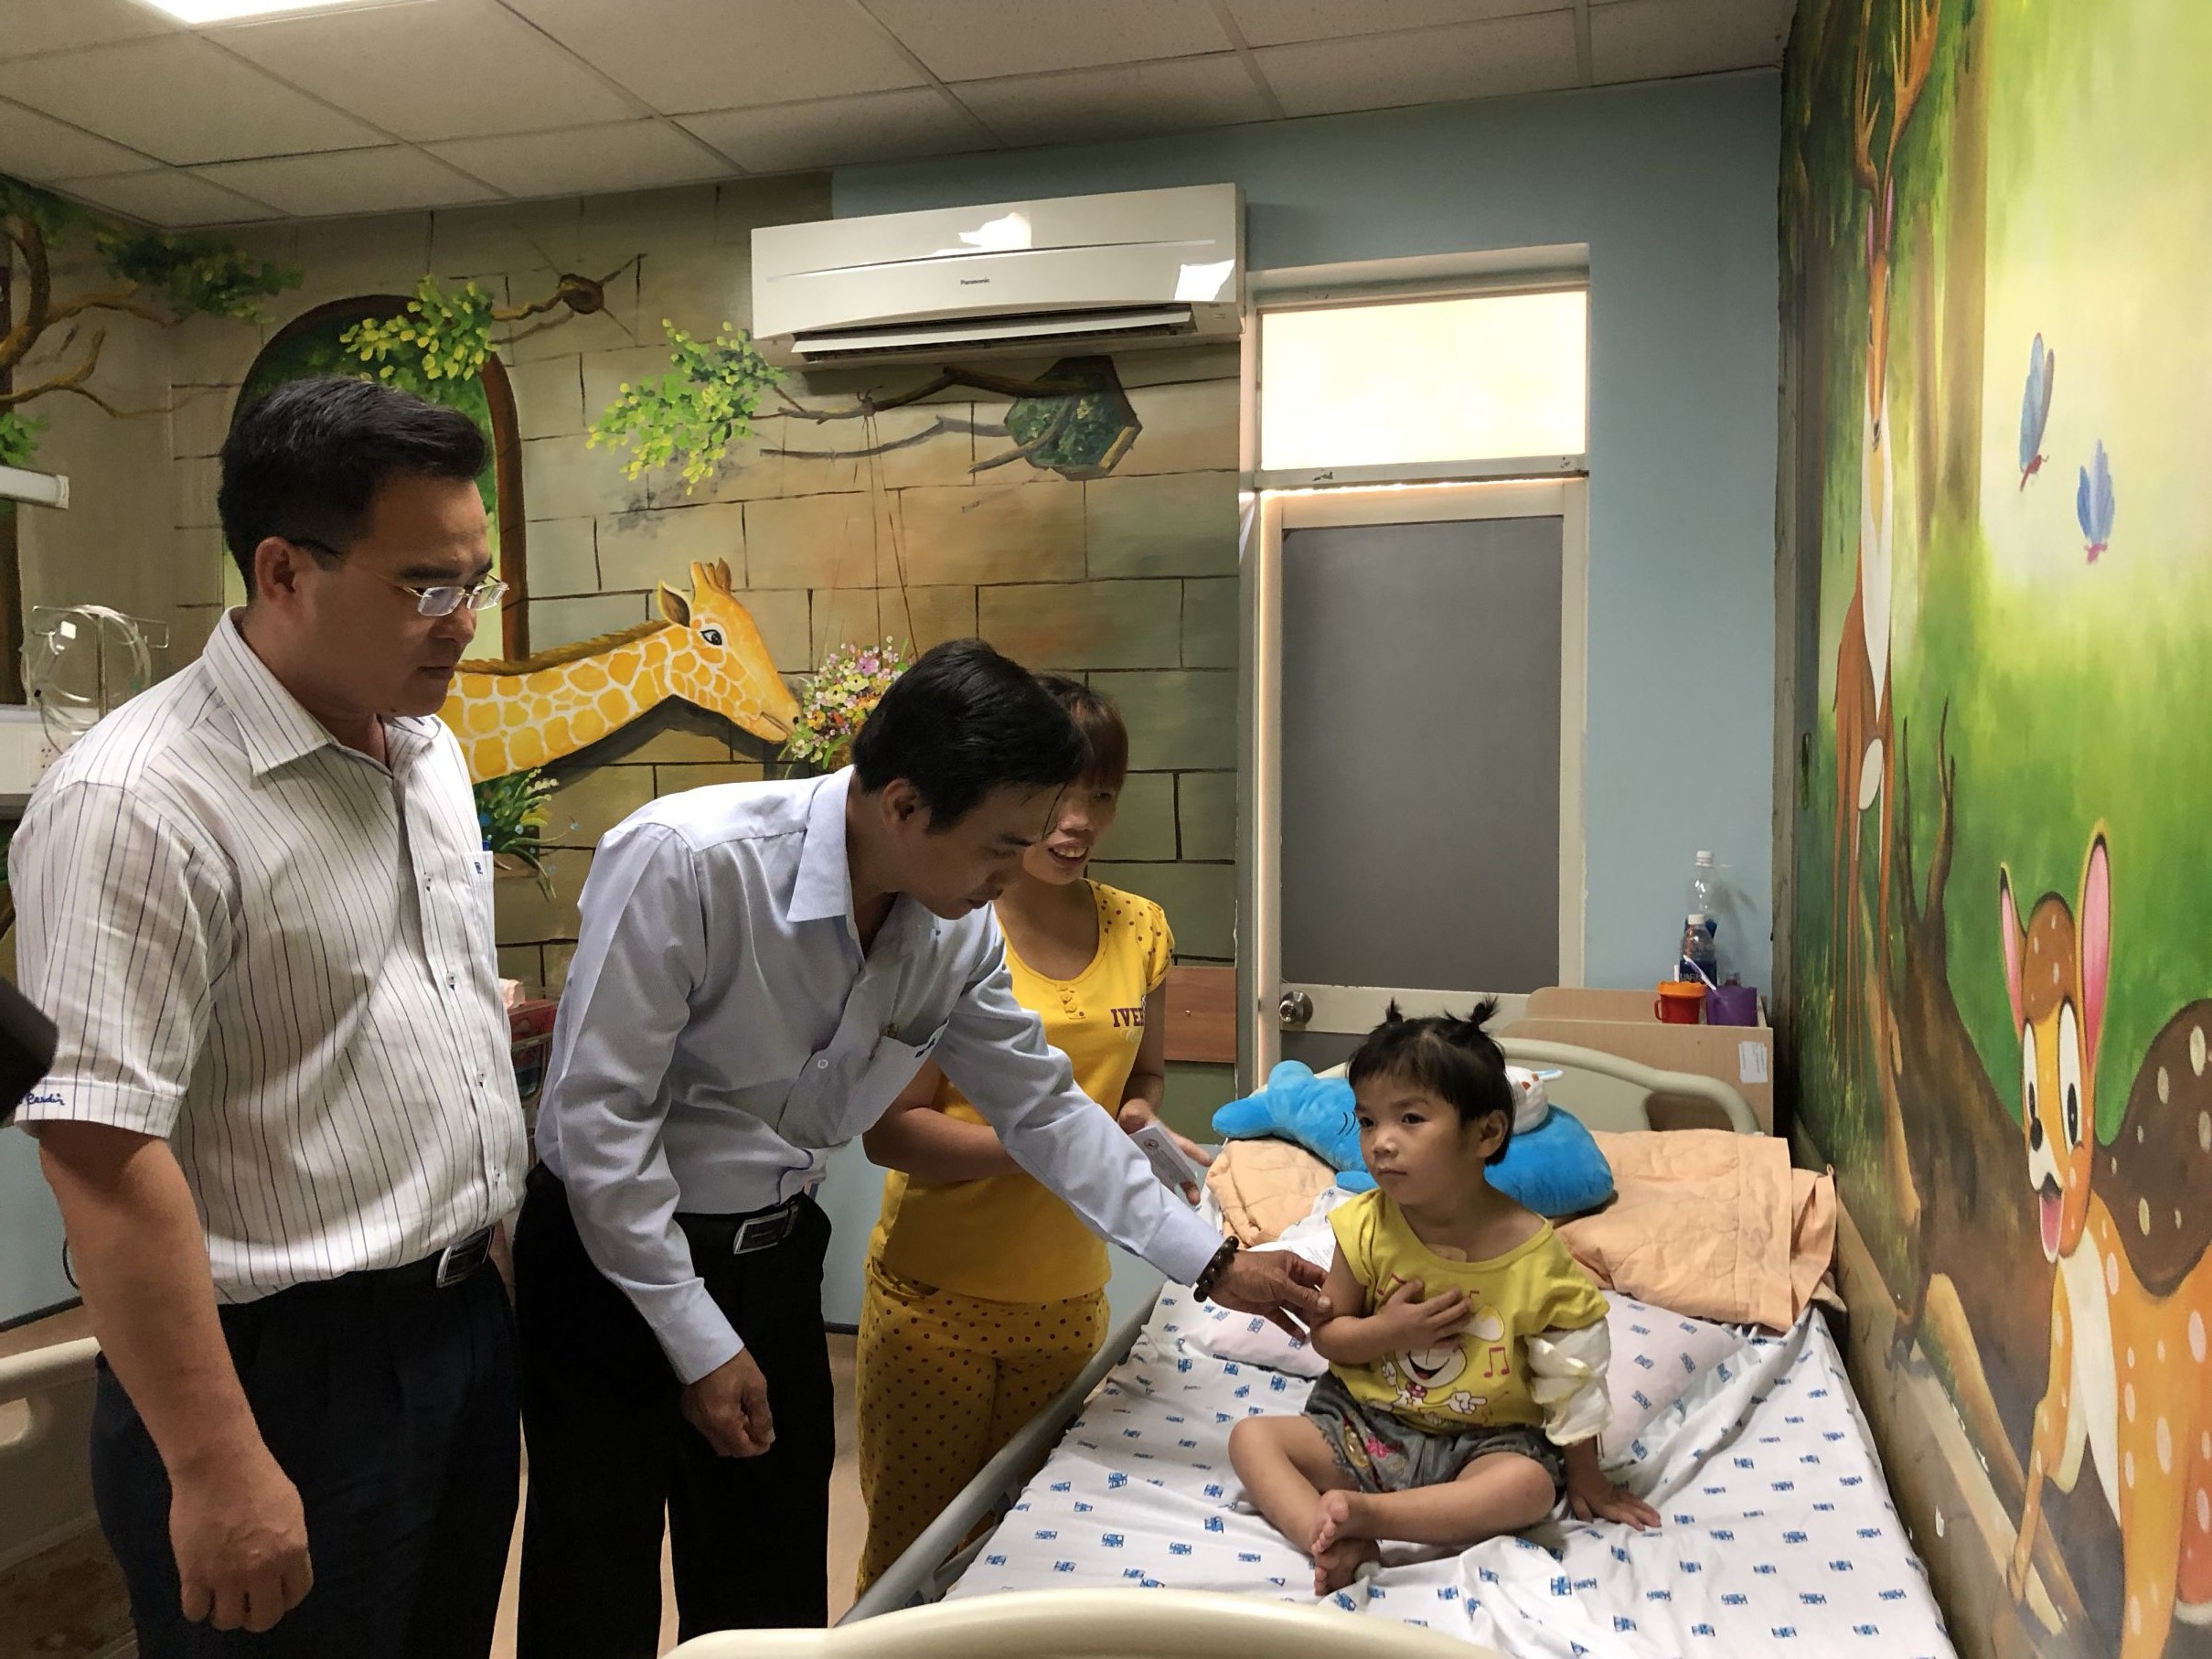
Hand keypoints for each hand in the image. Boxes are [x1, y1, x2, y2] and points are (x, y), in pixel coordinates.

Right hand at [169, 1448, 312, 1632]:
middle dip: (258, 1615)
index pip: (296, 1594)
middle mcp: (261, 1571)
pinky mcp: (193, 1574)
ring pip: (228, 1620)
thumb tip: (283, 1565)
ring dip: (227, 1613)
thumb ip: (289, 1543)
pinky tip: (200, 1593)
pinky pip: (195, 1611)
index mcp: (292, 1552)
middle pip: (264, 1618)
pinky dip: (198, 1608)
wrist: (218, 1465)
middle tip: (249, 1604)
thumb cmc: (259, 1478)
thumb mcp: (291, 1510)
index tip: (276, 1593)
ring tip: (222, 1598)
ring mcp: (225, 1575)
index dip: (286, 1597)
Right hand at [682, 1348, 774, 1457]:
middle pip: (727, 1449)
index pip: (741, 1449)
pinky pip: (706, 1429)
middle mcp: (704, 1426)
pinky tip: (729, 1408)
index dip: (757, 1448)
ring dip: (732, 1435)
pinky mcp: (688, 1410)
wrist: (702, 1343)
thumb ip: (762, 1416)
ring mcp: (694, 1419)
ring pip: (715, 1440)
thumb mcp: (756, 1386)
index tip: (768, 1438)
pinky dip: (720, 1426)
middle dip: (744, 1443)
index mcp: (722, 1421)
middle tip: (756, 1424)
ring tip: (743, 1414)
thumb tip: (767, 1438)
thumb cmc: (733, 1363)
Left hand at [1118, 1106, 1210, 1202]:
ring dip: (1174, 1195)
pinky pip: (1151, 1186)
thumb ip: (1134, 1114)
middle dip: (1189, 1186)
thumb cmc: (1135, 1117)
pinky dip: (1154, 1197)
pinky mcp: (1142, 1174)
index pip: (1183, 1146)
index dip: (1195, 1153)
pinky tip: (1154, 1210)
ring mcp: (1154, 1166)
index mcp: (1167, 1140)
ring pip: (1168, 1182)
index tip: (1209, 1161)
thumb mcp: (1135, 1113)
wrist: (1121, 1125)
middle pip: (1180, 1171)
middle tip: (1195, 1200)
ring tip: (1176, 1212)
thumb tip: (1133, 1116)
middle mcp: (1164, 1155)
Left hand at [1205, 1249, 1330, 1339]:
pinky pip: (1283, 1318)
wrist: (1219, 1279)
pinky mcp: (1267, 1307)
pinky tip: (1303, 1339)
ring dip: (1308, 1320)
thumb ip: (1303, 1295)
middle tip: (1338, 1325)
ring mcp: (1278, 1294)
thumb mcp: (1280, 1283)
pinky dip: (1292, 1327)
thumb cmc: (1253, 1273)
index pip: (1319, 1276)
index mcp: (1294, 1265)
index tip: (1349, 1303)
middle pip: (1311, 1294)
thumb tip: (1329, 1305)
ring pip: (1298, 1308)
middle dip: (1322, 1308)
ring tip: (1323, 1334)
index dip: (1332, 1288)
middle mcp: (1290, 1279)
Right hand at [1368, 1278, 1469, 1348]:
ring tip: (1470, 1316)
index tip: (1458, 1290)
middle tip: (1469, 1301)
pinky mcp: (1429, 1346)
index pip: (1440, 1303)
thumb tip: (1421, 1281)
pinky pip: (1445, 1345)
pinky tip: (1462, 1338)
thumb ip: (1409, 1288)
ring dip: (1462, 1322)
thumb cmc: (1389, 1315)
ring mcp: (1430, 1337)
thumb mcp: (1396, 1298)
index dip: (1451, 1296)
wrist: (1383, 1336)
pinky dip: (1455, 1342)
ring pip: (1451, 1330)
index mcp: (1420, 1312)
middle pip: (1450, 1316)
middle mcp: (1428, 1325)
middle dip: (1461, 1308)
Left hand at [1566, 1462, 1659, 1529]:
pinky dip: (1642, 1503)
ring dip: (1647, 1510)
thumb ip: (1583, 1512)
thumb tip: (1590, 1524)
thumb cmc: (1578, 1485)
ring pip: (1634, 1502)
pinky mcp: (1619, 1491)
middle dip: (1645, 1516)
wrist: (1582, 1467)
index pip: (1618, 1512)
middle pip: (1630, 1508)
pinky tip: (1649, 1508)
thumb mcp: (1575, 1500)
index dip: (1630, 1519)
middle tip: (1658, 1524)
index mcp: (1602, 1503)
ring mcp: (1617, 1494)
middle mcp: (1613, 1499)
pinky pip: (1632, 1497)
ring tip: (1658, 1518)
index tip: (1641, 1527)